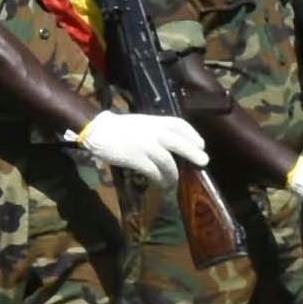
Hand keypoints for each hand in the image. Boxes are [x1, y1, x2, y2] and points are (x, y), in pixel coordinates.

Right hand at [72, 109, 208, 182]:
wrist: (98, 131)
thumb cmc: (119, 127)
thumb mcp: (141, 122)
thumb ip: (156, 130)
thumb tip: (173, 144)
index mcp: (154, 121)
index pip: (178, 124)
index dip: (192, 134)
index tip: (201, 144)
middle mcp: (152, 132)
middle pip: (178, 142)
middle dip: (192, 152)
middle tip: (204, 161)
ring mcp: (144, 145)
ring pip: (167, 161)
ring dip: (173, 173)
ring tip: (174, 181)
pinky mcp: (136, 158)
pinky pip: (153, 171)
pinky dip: (159, 178)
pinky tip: (161, 183)